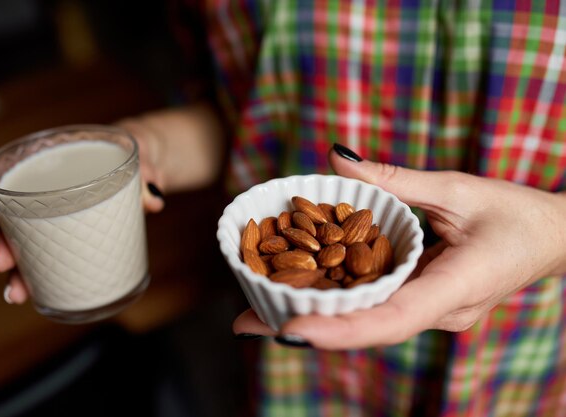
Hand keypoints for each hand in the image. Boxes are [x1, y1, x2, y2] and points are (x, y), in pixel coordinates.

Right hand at [0, 124, 166, 303]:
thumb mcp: (146, 153)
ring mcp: (64, 214)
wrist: (155, 161)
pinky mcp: (81, 234)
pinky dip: (41, 275)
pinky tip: (34, 294)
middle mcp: (53, 189)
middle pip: (12, 215)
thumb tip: (153, 198)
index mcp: (59, 160)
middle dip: (1, 242)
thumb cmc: (141, 151)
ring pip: (28, 241)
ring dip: (17, 269)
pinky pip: (54, 255)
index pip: (10, 173)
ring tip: (15, 292)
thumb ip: (148, 169)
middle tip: (1, 262)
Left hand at [233, 146, 565, 349]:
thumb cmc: (516, 214)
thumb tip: (338, 156)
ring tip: (256, 313)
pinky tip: (301, 295)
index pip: (392, 318)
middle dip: (306, 328)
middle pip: (366, 327)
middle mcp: (440, 312)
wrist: (553, 238)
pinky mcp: (424, 301)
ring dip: (314, 318)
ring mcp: (431, 311)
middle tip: (244, 323)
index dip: (341, 330)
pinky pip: (376, 306)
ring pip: (367, 322)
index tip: (291, 332)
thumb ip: (396, 179)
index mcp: (455, 288)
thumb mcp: (457, 187)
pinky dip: (338, 303)